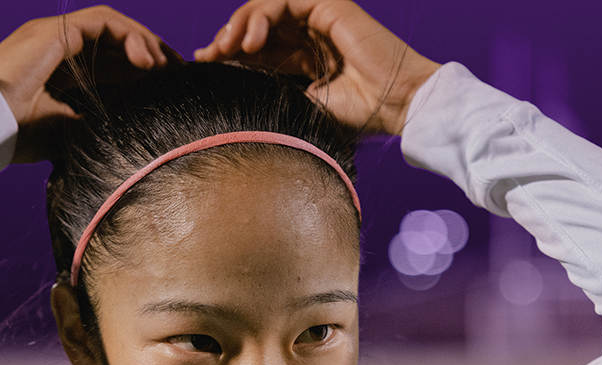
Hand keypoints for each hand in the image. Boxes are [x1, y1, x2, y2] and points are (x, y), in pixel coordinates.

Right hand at [0, 5, 176, 162]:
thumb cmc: (18, 137)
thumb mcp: (71, 131)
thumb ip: (97, 123)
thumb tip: (132, 133)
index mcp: (62, 69)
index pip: (113, 60)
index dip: (144, 72)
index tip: (171, 88)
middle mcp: (59, 46)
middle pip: (118, 40)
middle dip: (154, 54)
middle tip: (181, 73)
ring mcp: (56, 35)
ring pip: (114, 25)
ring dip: (145, 42)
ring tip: (166, 67)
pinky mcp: (56, 31)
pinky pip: (103, 21)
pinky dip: (129, 36)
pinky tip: (146, 62)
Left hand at [194, 0, 440, 134]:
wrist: (396, 106)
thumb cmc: (359, 116)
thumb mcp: (302, 107)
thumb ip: (272, 94)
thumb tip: (233, 96)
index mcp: (305, 58)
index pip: (259, 48)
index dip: (230, 53)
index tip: (205, 66)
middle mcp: (310, 34)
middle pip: (257, 24)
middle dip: (228, 37)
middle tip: (209, 57)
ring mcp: (319, 17)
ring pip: (265, 7)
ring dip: (239, 24)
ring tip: (226, 49)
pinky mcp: (327, 5)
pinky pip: (282, 0)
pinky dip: (260, 16)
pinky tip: (249, 43)